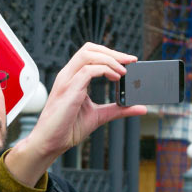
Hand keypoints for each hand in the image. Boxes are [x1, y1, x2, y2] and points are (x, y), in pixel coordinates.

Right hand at [4, 43, 146, 185]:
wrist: (51, 142)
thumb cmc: (68, 129)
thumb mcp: (99, 115)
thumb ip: (118, 109)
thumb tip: (140, 107)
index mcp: (73, 78)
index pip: (90, 54)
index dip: (110, 53)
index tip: (129, 61)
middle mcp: (68, 75)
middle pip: (89, 49)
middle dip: (113, 52)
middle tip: (131, 61)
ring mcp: (66, 81)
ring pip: (87, 55)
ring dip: (110, 59)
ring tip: (124, 71)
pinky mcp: (68, 90)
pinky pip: (87, 71)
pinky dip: (105, 71)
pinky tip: (115, 79)